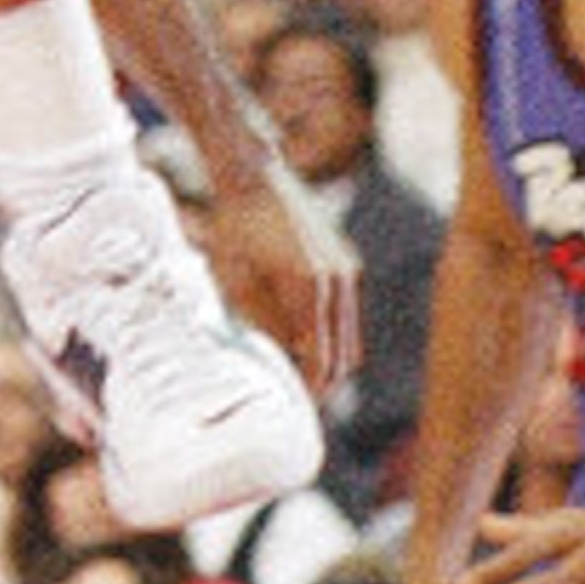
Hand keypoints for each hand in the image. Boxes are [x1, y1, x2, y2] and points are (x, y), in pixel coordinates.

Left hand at [206, 155, 359, 403]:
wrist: (253, 175)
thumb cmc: (234, 228)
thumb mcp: (236, 283)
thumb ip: (264, 329)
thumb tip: (280, 368)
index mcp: (311, 288)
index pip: (321, 361)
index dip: (309, 390)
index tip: (294, 408)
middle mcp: (339, 280)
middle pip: (346, 357)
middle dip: (325, 381)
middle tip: (298, 399)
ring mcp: (348, 270)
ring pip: (350, 338)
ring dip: (330, 358)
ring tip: (299, 374)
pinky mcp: (347, 262)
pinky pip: (346, 315)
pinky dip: (331, 334)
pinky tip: (303, 340)